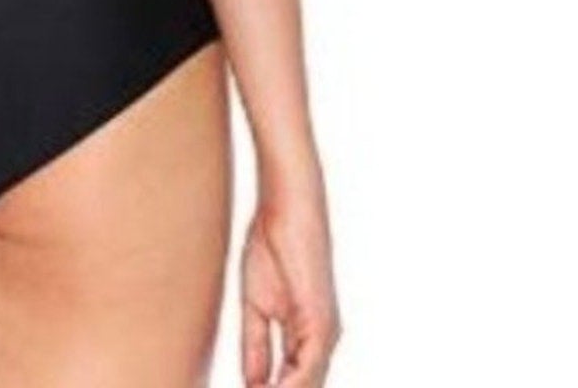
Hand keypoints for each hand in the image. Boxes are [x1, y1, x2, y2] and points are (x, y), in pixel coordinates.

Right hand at [239, 189, 340, 385]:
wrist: (287, 207)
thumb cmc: (272, 244)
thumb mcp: (256, 304)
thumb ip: (256, 345)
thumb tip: (251, 383)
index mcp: (308, 336)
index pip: (293, 383)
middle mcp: (322, 340)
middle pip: (304, 387)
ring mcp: (326, 333)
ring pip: (309, 386)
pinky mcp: (322, 322)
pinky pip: (309, 369)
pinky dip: (291, 387)